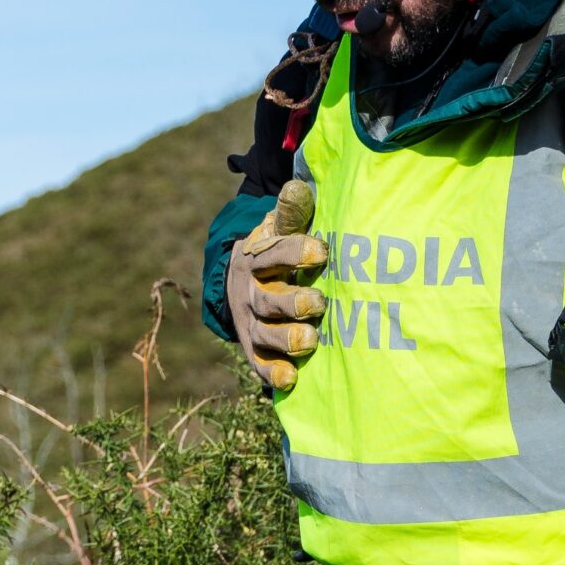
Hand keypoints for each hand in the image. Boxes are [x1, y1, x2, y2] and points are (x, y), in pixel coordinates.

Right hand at [224, 180, 327, 390]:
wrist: (241, 280)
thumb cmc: (275, 251)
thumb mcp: (280, 228)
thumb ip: (292, 213)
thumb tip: (297, 185)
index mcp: (257, 258)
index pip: (274, 254)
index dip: (296, 252)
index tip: (322, 251)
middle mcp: (251, 292)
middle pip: (266, 301)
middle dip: (291, 303)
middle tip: (317, 303)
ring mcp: (251, 322)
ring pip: (263, 333)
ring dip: (285, 338)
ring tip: (309, 339)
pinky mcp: (255, 347)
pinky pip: (259, 362)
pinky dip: (272, 371)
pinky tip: (291, 378)